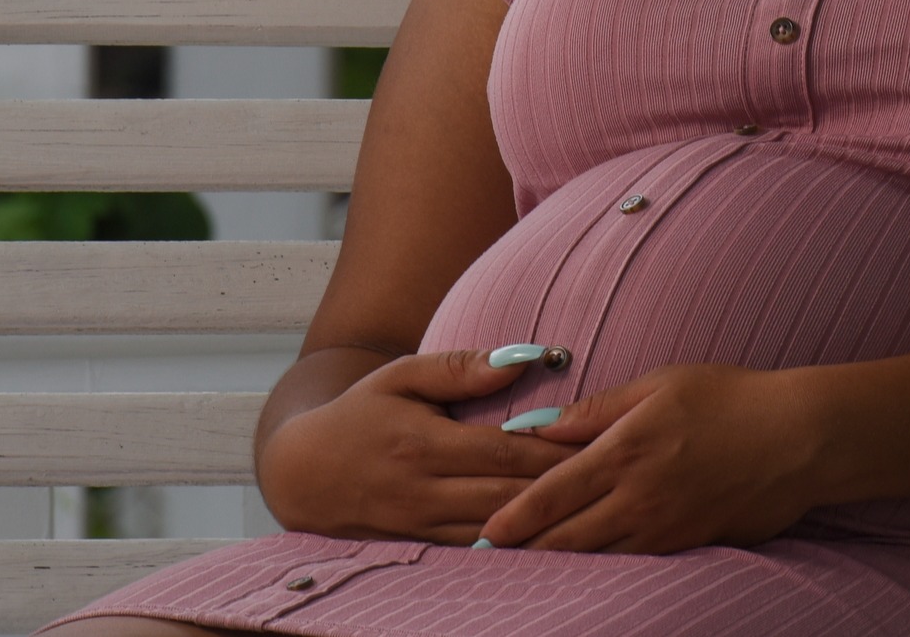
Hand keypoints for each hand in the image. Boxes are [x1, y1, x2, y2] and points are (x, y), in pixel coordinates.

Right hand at [260, 349, 580, 543]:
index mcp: (423, 445)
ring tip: (590, 507)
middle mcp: (422, 491)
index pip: (503, 454)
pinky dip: (512, 545)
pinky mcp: (418, 546)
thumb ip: (460, 368)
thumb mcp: (401, 377)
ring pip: (494, 532)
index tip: (596, 443)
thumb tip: (522, 358)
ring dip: (541, 524)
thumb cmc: (360, 413)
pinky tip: (548, 535)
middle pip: (507, 498)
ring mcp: (420, 525)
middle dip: (559, 491)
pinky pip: (474, 551)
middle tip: (608, 478)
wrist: (300, 473)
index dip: (551, 453)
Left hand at [478, 364, 829, 553]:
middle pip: (565, 538)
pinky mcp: (689, 545)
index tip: (485, 533)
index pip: (551, 493)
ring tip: (528, 566)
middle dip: (525, 551)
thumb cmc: (734, 398)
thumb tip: (543, 426)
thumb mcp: (663, 384)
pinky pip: (632, 563)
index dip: (512, 518)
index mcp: (625, 452)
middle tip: (492, 558)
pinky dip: (602, 566)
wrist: (801, 438)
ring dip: (559, 563)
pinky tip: (587, 566)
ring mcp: (665, 528)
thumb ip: (599, 408)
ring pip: (596, 558)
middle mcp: (638, 498)